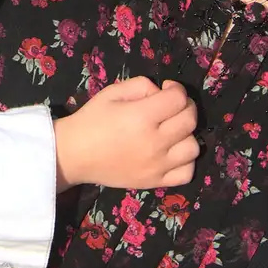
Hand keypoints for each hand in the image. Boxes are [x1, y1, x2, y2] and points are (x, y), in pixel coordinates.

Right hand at [55, 76, 198, 190]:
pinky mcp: (155, 182)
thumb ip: (141, 85)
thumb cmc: (91, 120)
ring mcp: (157, 165)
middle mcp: (154, 142)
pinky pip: (186, 173)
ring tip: (172, 131)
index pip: (178, 99)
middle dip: (185, 107)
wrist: (74, 154)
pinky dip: (185, 162)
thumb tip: (162, 92)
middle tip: (171, 106)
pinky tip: (172, 153)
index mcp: (142, 116)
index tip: (166, 89)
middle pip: (190, 120)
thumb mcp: (112, 92)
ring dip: (186, 135)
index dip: (176, 89)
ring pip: (193, 147)